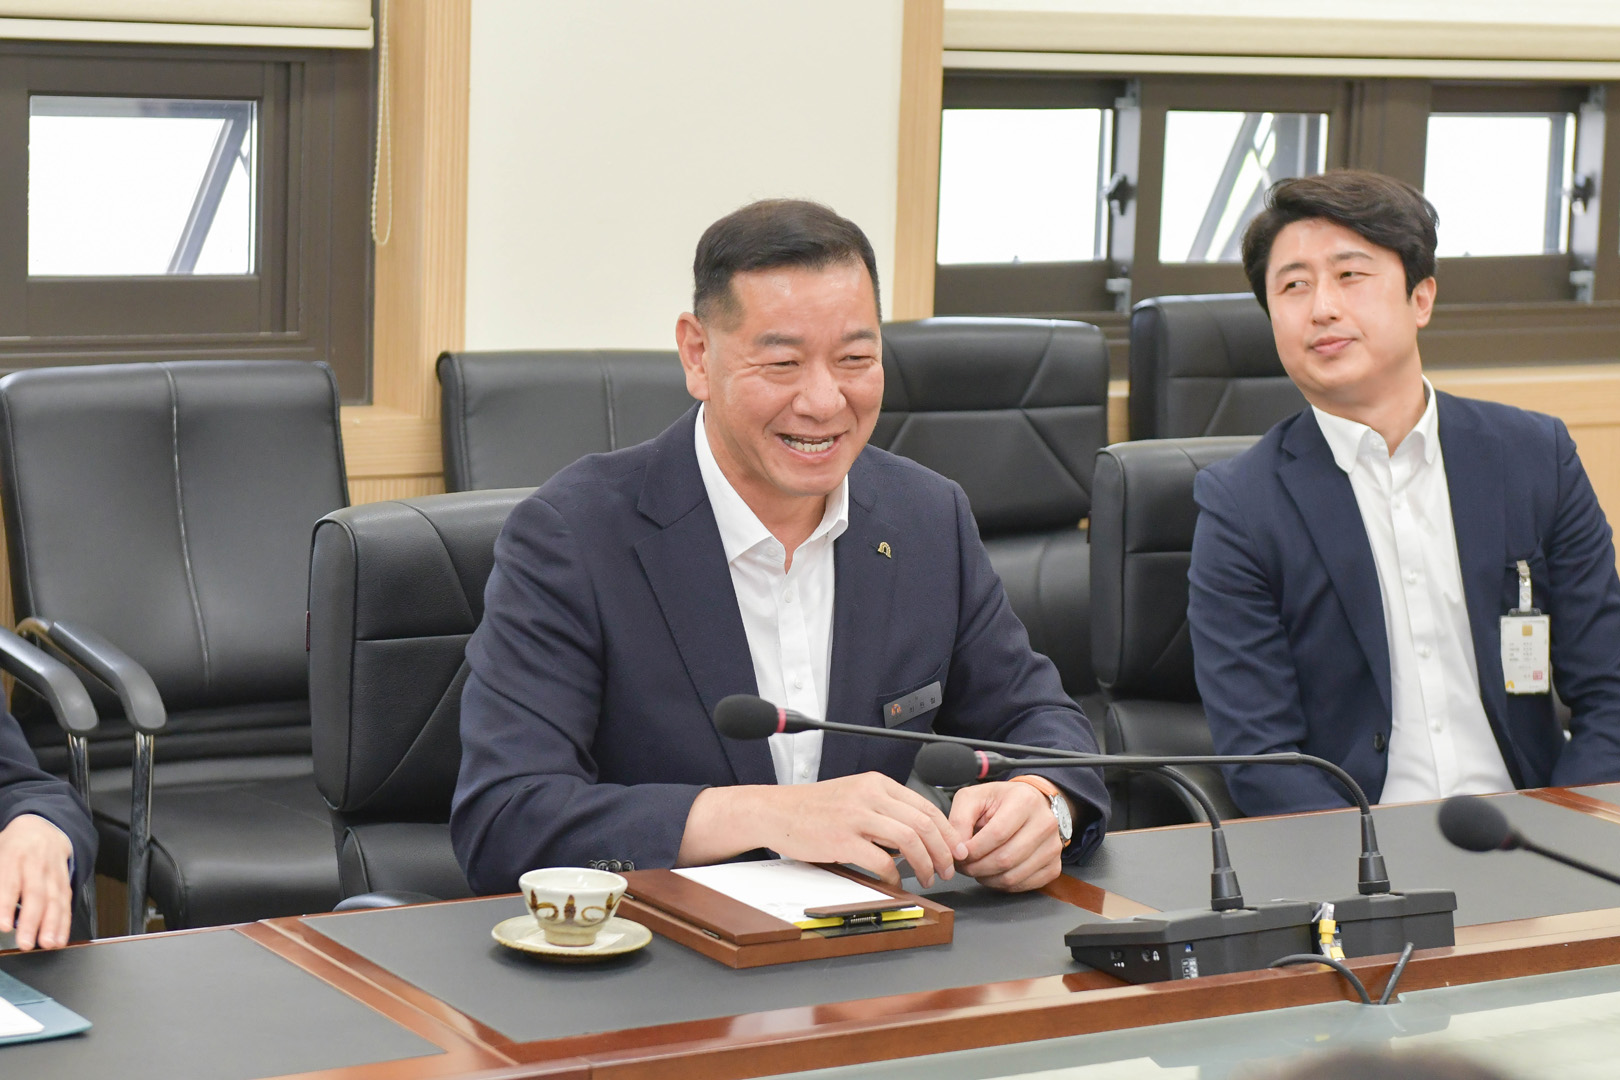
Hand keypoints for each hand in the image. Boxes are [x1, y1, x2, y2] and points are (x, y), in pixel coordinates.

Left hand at [0, 814, 73, 949]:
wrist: (41, 827)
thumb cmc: (11, 847)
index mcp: (13, 856)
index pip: (10, 883)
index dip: (7, 906)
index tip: (5, 926)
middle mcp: (36, 863)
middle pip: (36, 893)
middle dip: (32, 921)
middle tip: (26, 943)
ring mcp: (53, 871)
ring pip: (55, 899)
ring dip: (53, 924)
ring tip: (48, 944)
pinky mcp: (65, 879)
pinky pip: (67, 901)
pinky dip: (65, 921)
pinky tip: (60, 937)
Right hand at [679, 773, 967, 886]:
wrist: (774, 812)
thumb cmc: (814, 809)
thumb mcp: (854, 796)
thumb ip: (884, 808)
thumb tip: (918, 834)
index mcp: (876, 783)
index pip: (926, 805)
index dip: (947, 831)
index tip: (954, 850)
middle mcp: (869, 795)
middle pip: (924, 823)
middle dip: (942, 851)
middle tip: (947, 870)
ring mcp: (855, 816)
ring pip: (909, 840)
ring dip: (925, 864)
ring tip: (927, 878)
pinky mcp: (842, 839)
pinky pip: (882, 860)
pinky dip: (895, 875)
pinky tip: (895, 882)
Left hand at [948, 781, 1063, 891]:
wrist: (1030, 805)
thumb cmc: (1000, 801)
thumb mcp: (973, 798)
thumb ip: (959, 819)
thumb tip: (958, 850)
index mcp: (1025, 800)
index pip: (997, 834)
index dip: (973, 849)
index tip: (959, 853)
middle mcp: (1045, 823)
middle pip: (1005, 859)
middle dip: (977, 867)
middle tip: (964, 865)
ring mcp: (1053, 847)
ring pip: (1013, 876)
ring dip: (987, 878)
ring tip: (976, 868)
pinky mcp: (1054, 866)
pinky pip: (1024, 886)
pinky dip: (1003, 885)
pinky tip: (993, 873)